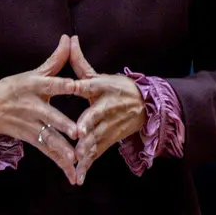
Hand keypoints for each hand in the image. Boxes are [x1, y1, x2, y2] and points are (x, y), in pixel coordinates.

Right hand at [0, 35, 81, 180]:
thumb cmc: (15, 87)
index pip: (51, 84)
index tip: (76, 85)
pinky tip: (72, 173)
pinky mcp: (31, 139)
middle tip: (77, 131)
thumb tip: (70, 38)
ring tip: (75, 158)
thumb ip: (55, 59)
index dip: (63, 84)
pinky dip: (60, 163)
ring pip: (49, 138)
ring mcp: (31, 124)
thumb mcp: (33, 72)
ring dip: (62, 149)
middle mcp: (33, 106)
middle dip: (63, 124)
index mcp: (35, 86)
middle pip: (50, 116)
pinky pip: (48, 152)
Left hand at [64, 36, 144, 185]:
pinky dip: (88, 165)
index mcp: (102, 88)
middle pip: (96, 116)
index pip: (90, 84)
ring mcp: (110, 125)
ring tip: (76, 159)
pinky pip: (97, 153)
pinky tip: (78, 176)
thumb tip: (69, 38)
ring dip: (87, 149)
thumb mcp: (100, 75)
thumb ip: (80, 61)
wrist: (146, 107)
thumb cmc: (118, 89)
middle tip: (79, 133)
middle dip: (88, 125)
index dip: (81, 85)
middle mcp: (107, 107)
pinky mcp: (110, 140)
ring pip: (97, 138)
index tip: (71, 87)